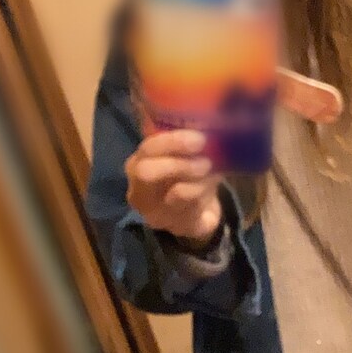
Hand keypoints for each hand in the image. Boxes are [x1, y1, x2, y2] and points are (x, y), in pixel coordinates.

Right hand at [125, 130, 221, 249]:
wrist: (195, 212)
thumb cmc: (185, 174)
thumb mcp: (181, 154)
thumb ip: (186, 141)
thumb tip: (208, 124)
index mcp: (137, 164)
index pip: (147, 149)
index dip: (173, 142)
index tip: (200, 138)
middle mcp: (138, 191)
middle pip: (147, 172)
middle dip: (179, 164)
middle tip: (205, 161)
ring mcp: (154, 214)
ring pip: (176, 194)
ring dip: (200, 181)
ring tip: (213, 172)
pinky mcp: (176, 228)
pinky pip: (193, 210)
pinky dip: (207, 196)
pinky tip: (212, 188)